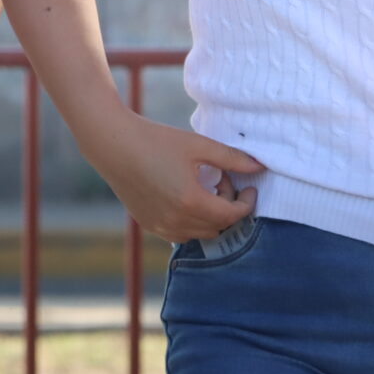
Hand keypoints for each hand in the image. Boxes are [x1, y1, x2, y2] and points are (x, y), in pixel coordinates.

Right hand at [78, 111, 264, 243]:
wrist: (113, 145)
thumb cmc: (156, 140)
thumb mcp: (198, 145)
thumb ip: (231, 159)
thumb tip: (259, 166)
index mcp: (191, 202)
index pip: (232, 216)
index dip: (246, 204)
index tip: (250, 188)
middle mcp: (176, 221)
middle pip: (218, 227)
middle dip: (228, 206)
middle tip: (222, 179)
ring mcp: (160, 226)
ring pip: (200, 233)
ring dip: (210, 216)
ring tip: (204, 187)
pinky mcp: (149, 224)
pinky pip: (180, 233)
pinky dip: (192, 222)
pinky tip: (187, 196)